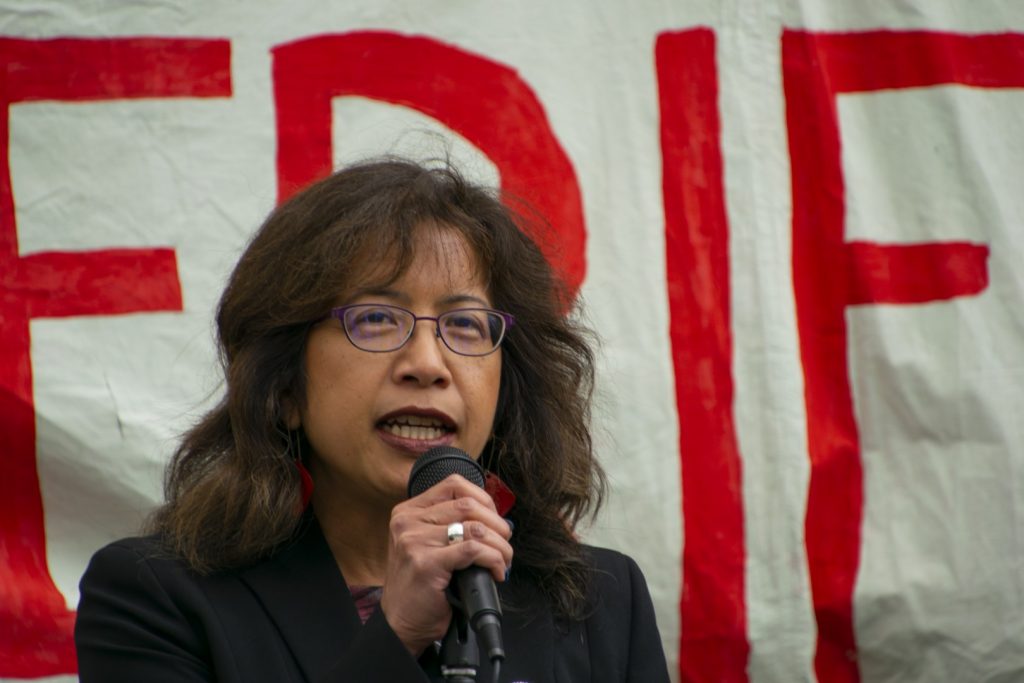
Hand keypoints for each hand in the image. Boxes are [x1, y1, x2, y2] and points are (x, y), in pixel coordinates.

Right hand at [379, 474, 512, 654]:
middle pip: (468, 505)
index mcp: (408, 512)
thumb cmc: (419, 585)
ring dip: (499, 545)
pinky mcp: (426, 564)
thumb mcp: (425, 544)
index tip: (495, 518)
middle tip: (504, 542)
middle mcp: (408, 522)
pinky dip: (493, 559)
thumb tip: (493, 516)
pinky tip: (495, 572)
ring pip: (475, 528)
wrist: (401, 623)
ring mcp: (415, 541)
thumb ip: (447, 524)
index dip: (484, 499)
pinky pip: (473, 550)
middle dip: (497, 523)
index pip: (454, 485)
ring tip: (503, 560)